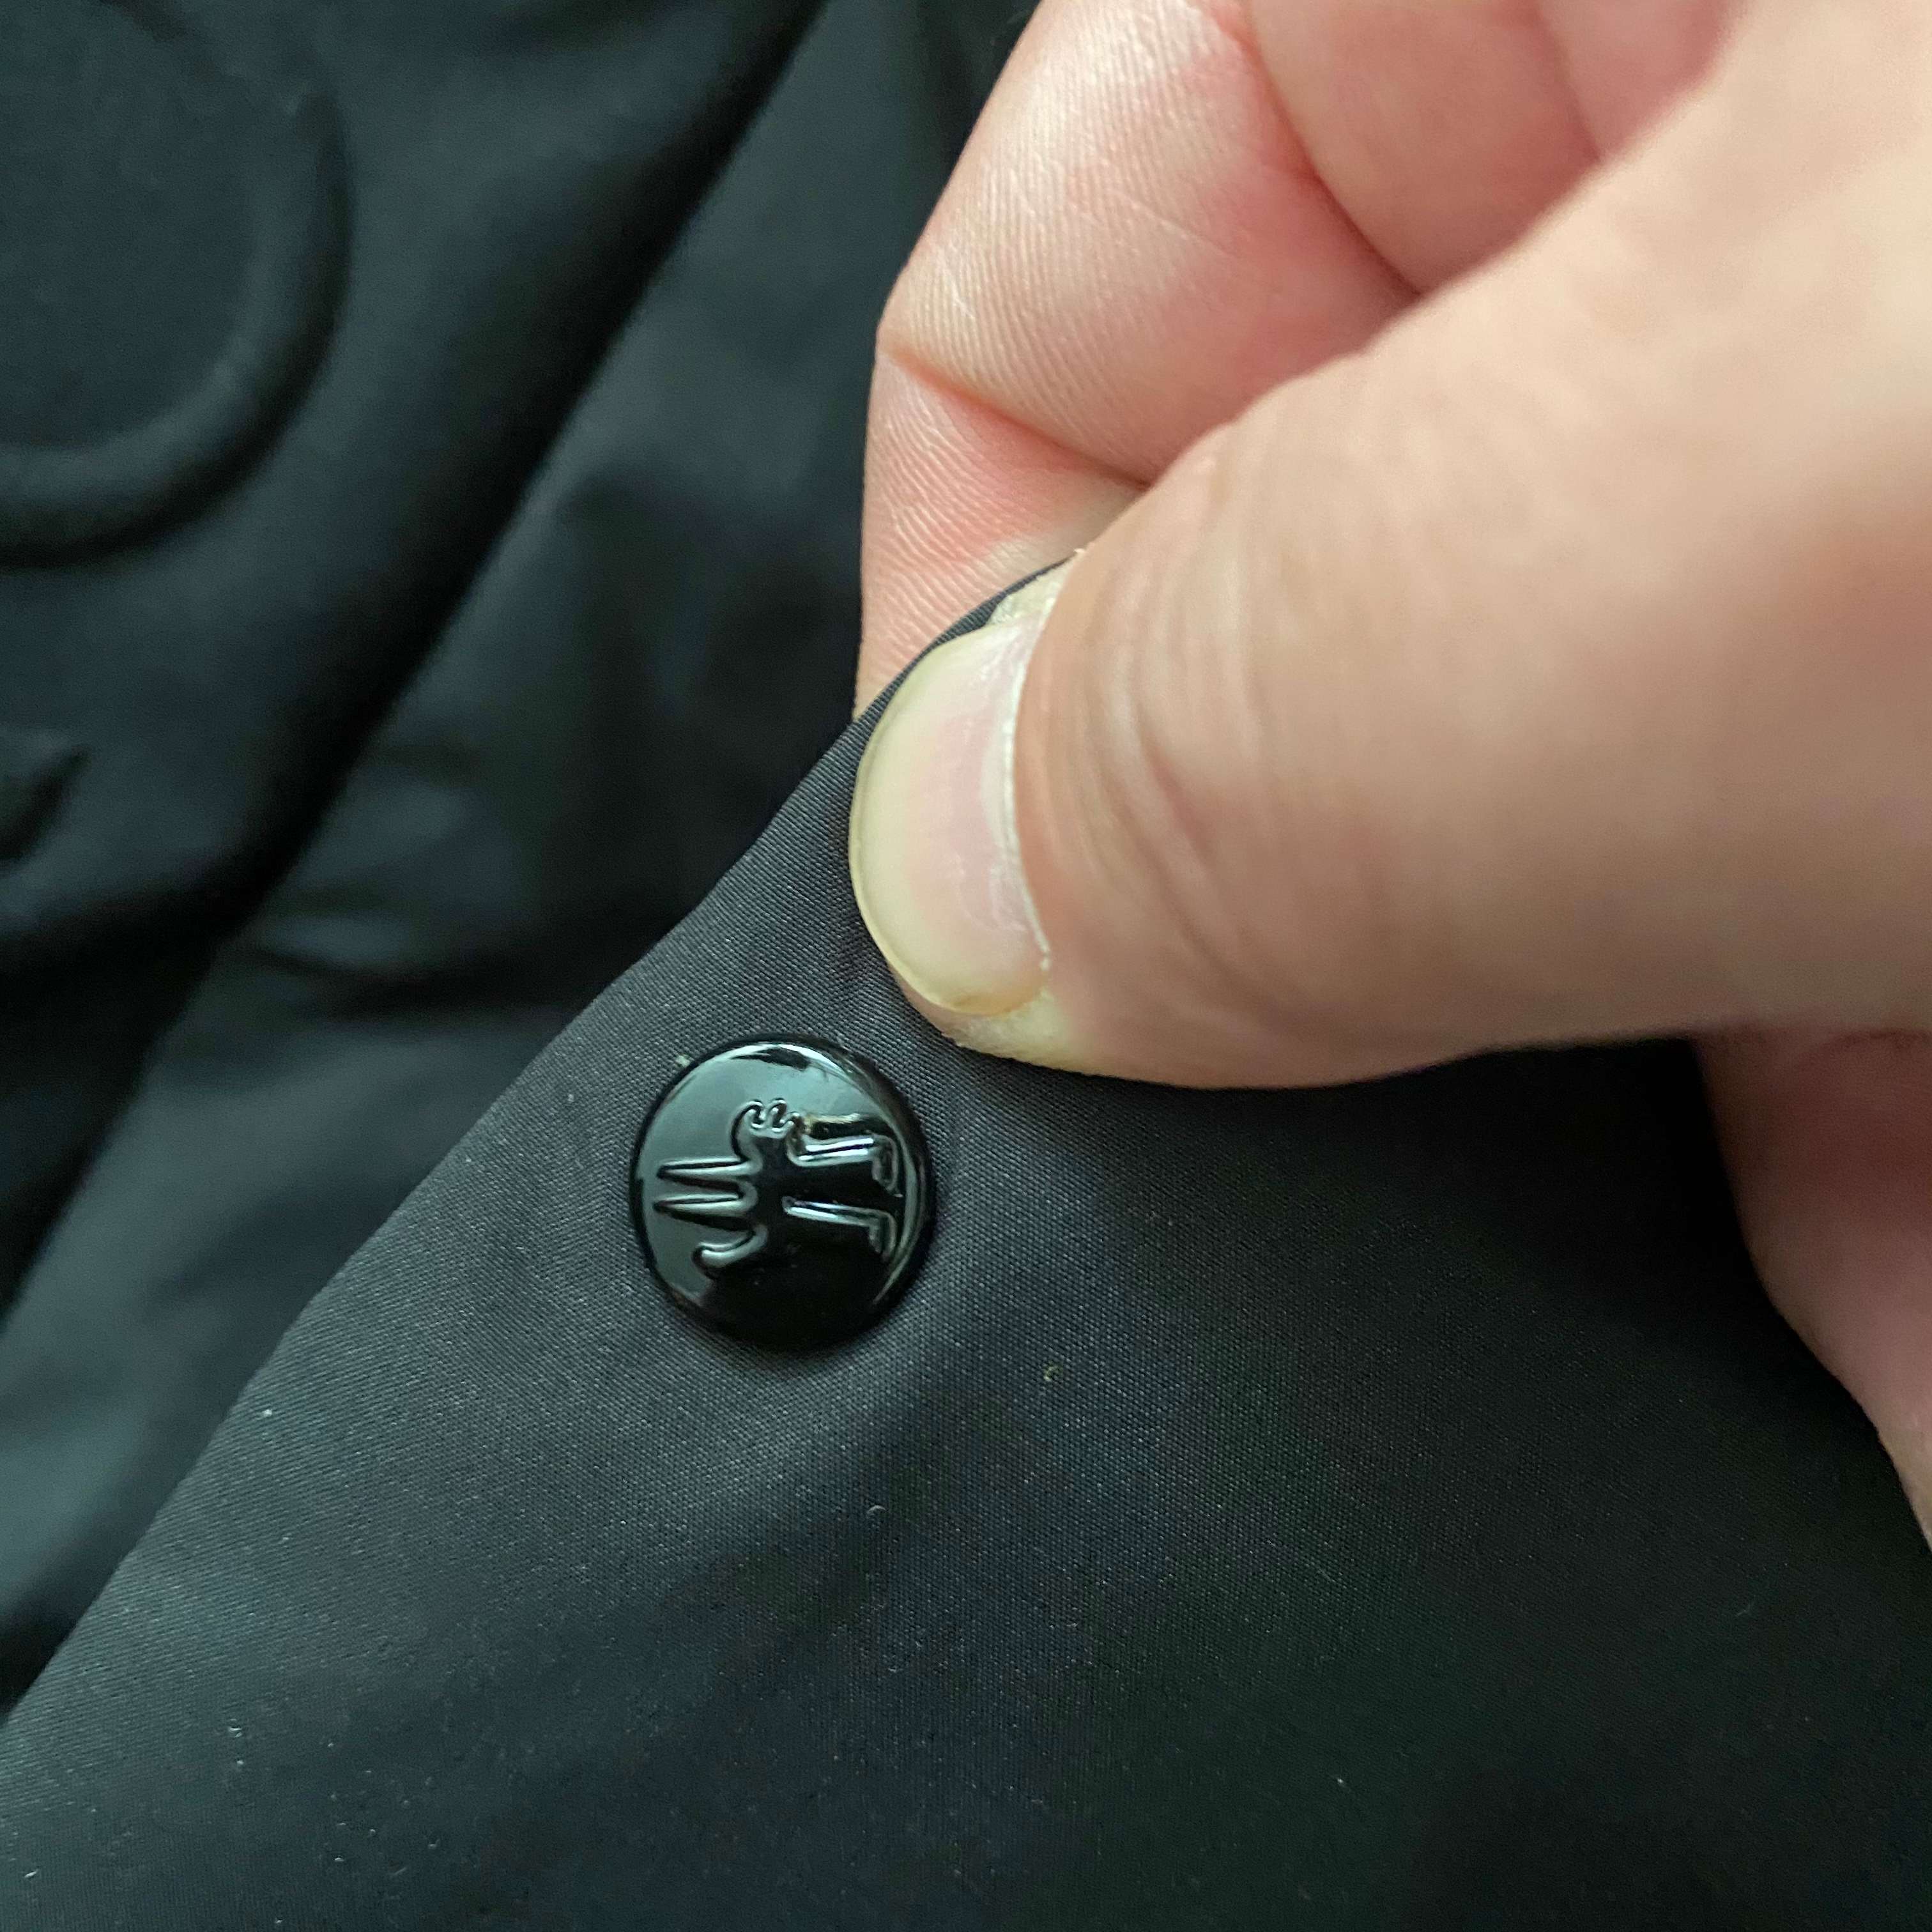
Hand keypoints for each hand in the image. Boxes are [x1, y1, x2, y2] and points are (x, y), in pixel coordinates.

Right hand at [847, 0, 1931, 1536]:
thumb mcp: (1807, 488)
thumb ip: (1305, 709)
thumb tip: (959, 902)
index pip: (1054, 314)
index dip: (1007, 687)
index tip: (1074, 1016)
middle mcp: (1720, 169)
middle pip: (1355, 630)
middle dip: (1405, 985)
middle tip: (1457, 1258)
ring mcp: (1882, 405)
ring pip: (1643, 814)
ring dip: (1700, 1137)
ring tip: (1797, 1358)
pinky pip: (1861, 897)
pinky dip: (1881, 1143)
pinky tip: (1914, 1339)